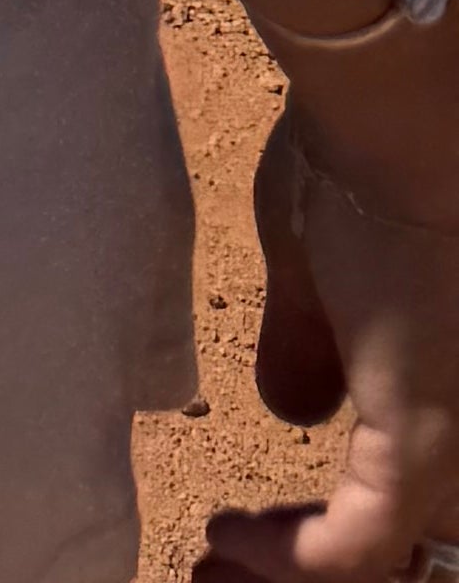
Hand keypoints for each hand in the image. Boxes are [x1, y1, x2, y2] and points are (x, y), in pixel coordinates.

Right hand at [197, 110, 458, 574]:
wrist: (395, 118)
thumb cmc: (359, 157)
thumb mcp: (318, 264)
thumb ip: (310, 344)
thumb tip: (289, 406)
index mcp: (447, 398)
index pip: (411, 511)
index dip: (323, 535)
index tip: (242, 532)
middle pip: (410, 551)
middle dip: (305, 571)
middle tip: (223, 565)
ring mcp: (458, 448)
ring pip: (391, 559)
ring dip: (295, 570)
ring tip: (221, 560)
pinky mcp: (427, 447)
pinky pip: (362, 548)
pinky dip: (293, 560)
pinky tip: (231, 538)